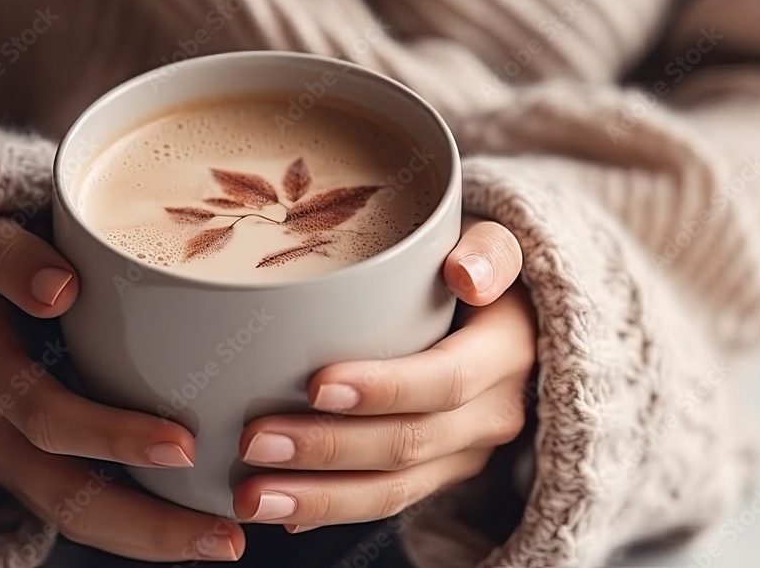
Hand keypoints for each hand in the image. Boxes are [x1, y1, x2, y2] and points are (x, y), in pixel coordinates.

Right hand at [0, 215, 244, 561]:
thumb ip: (9, 257)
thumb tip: (58, 289)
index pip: (46, 416)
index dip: (112, 437)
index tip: (186, 447)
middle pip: (65, 493)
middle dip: (147, 523)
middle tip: (226, 534)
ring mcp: (5, 450)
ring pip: (73, 515)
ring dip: (148, 538)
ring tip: (223, 543)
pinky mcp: (27, 459)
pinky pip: (78, 506)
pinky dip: (134, 526)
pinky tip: (190, 525)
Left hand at [233, 219, 533, 531]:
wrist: (509, 322)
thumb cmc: (475, 270)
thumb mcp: (494, 245)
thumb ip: (489, 250)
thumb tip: (466, 275)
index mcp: (506, 351)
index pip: (448, 379)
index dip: (385, 388)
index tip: (316, 385)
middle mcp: (493, 413)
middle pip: (408, 444)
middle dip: (328, 448)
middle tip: (256, 442)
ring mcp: (465, 452)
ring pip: (394, 490)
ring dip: (318, 499)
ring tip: (250, 497)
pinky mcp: (438, 473)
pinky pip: (385, 502)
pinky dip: (329, 511)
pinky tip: (279, 514)